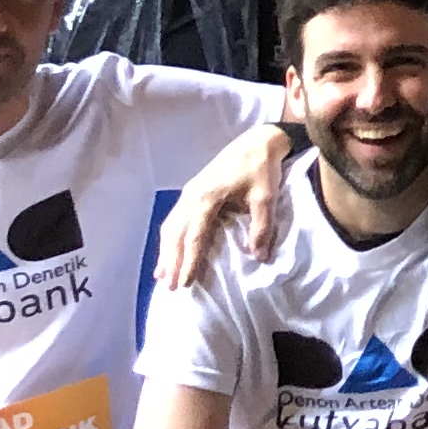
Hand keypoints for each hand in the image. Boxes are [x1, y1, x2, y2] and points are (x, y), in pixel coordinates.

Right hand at [157, 121, 294, 288]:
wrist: (257, 142)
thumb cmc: (261, 169)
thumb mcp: (265, 198)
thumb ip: (261, 228)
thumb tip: (259, 257)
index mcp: (206, 198)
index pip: (194, 237)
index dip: (188, 262)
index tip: (185, 282)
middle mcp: (191, 196)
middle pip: (175, 234)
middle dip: (171, 261)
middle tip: (169, 286)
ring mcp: (188, 193)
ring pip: (170, 227)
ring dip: (165, 251)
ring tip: (161, 275)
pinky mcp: (192, 191)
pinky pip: (175, 218)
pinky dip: (170, 237)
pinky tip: (169, 250)